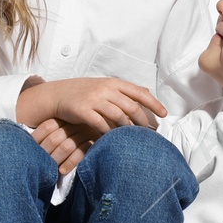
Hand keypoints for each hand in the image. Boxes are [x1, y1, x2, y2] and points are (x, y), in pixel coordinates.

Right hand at [20, 77, 165, 136]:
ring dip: (128, 129)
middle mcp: (105, 89)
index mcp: (113, 82)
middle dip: (143, 121)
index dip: (154, 103)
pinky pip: (101, 125)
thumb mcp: (105, 86)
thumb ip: (124, 90)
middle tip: (149, 133)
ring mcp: (94, 99)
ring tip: (134, 138)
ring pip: (118, 117)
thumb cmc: (85, 92)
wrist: (58, 94)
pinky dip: (110, 133)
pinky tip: (114, 140)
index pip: (139, 92)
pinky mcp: (83, 111)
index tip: (164, 114)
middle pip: (131, 107)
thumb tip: (147, 92)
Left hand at [30, 117, 97, 173]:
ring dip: (56, 159)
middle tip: (40, 163)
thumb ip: (46, 137)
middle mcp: (75, 123)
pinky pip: (80, 153)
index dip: (37, 139)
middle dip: (45, 153)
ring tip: (51, 168)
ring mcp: (86, 133)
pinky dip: (70, 163)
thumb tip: (25, 142)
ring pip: (66, 146)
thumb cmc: (68, 145)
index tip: (30, 151)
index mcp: (64, 118)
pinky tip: (62, 170)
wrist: (100, 147)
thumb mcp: (57, 136)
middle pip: (55, 138)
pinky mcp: (95, 143)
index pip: (47, 126)